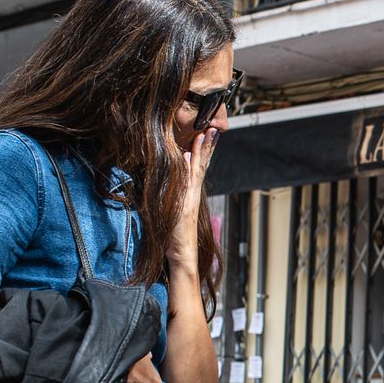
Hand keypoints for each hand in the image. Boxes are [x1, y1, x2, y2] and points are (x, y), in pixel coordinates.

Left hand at [169, 129, 217, 273]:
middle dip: (206, 146)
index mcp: (191, 194)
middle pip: (201, 165)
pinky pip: (186, 184)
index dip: (203, 151)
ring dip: (200, 152)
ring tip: (204, 135)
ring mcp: (190, 199)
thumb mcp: (173, 210)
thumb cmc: (174, 236)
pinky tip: (186, 157)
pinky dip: (187, 170)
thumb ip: (174, 194)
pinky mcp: (184, 206)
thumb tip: (171, 176)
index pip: (199, 167)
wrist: (181, 254)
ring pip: (197, 170)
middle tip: (212, 128)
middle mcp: (193, 194)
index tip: (207, 134)